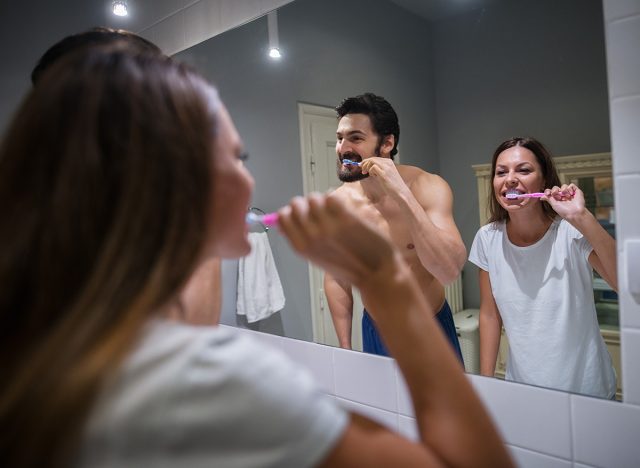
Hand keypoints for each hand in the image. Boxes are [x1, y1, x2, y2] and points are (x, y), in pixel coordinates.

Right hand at [277, 193, 398, 288]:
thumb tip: (283, 219)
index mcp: (301, 247)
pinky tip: (345, 211)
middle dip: (307, 203)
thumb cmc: (348, 267)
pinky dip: (337, 200)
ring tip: (335, 212)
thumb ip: (300, 238)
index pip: (284, 216)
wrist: (376, 273)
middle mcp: (311, 236)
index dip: (293, 211)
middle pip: (296, 203)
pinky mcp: (346, 218)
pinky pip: (331, 197)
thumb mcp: (316, 257)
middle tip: (321, 212)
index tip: (303, 214)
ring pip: (314, 198)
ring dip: (323, 201)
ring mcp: (328, 226)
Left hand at [360, 157, 408, 199]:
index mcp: (389, 162)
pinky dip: (370, 171)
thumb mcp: (386, 174)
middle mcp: (388, 163)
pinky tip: (373, 176)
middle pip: (372, 159)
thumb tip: (368, 167)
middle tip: (362, 170)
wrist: (400, 192)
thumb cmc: (393, 185)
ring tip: (366, 173)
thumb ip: (379, 169)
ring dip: (366, 167)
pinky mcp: (384, 174)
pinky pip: (373, 167)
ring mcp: (386, 167)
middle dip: (365, 163)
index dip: (367, 161)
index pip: (375, 158)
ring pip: (372, 161)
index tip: (362, 166)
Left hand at [541, 183, 587, 219]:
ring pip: (563, 186)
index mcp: (556, 198)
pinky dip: (570, 189)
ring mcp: (569, 192)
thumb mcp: (554, 205)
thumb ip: (548, 199)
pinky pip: (571, 185)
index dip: (548, 191)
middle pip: (556, 187)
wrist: (574, 213)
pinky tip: (571, 195)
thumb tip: (541, 196)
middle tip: (558, 197)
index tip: (548, 193)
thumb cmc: (564, 211)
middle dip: (555, 191)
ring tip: (567, 198)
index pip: (550, 191)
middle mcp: (562, 195)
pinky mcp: (576, 191)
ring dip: (564, 191)